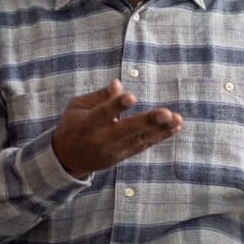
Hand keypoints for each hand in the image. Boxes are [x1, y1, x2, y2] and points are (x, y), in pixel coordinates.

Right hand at [52, 79, 182, 177]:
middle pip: (126, 130)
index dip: (116, 106)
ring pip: (139, 139)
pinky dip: (159, 137)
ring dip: (160, 130)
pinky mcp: (122, 156)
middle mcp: (101, 139)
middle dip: (147, 122)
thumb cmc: (72, 125)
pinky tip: (174, 127)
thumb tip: (118, 84)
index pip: (103, 114)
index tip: (131, 97)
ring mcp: (113, 150)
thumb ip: (99, 96)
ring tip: (177, 119)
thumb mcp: (77, 107)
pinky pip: (143, 145)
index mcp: (87, 124)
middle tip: (165, 113)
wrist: (67, 160)